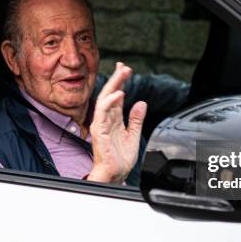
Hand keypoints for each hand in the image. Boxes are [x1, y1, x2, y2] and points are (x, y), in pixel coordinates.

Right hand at [87, 62, 146, 183]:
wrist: (115, 175)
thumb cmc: (120, 159)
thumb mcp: (133, 135)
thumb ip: (136, 119)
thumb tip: (141, 103)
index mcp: (114, 120)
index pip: (116, 96)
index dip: (120, 82)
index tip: (126, 69)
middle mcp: (106, 119)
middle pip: (110, 94)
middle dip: (117, 79)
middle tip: (125, 67)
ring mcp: (101, 124)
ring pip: (105, 98)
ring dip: (114, 84)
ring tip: (123, 73)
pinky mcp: (99, 130)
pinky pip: (103, 112)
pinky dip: (110, 101)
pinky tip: (120, 93)